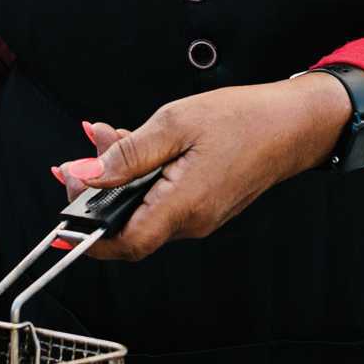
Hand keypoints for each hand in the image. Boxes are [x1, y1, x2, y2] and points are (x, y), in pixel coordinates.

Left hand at [52, 77, 354, 261]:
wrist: (296, 125)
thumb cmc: (245, 119)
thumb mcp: (176, 123)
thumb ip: (128, 153)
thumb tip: (87, 173)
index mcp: (184, 206)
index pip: (125, 243)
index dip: (89, 233)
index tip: (68, 204)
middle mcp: (191, 221)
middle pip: (127, 224)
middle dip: (96, 192)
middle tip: (80, 156)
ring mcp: (199, 215)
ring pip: (142, 206)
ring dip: (117, 176)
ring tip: (104, 136)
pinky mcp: (204, 204)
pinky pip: (160, 198)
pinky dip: (140, 174)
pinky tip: (131, 142)